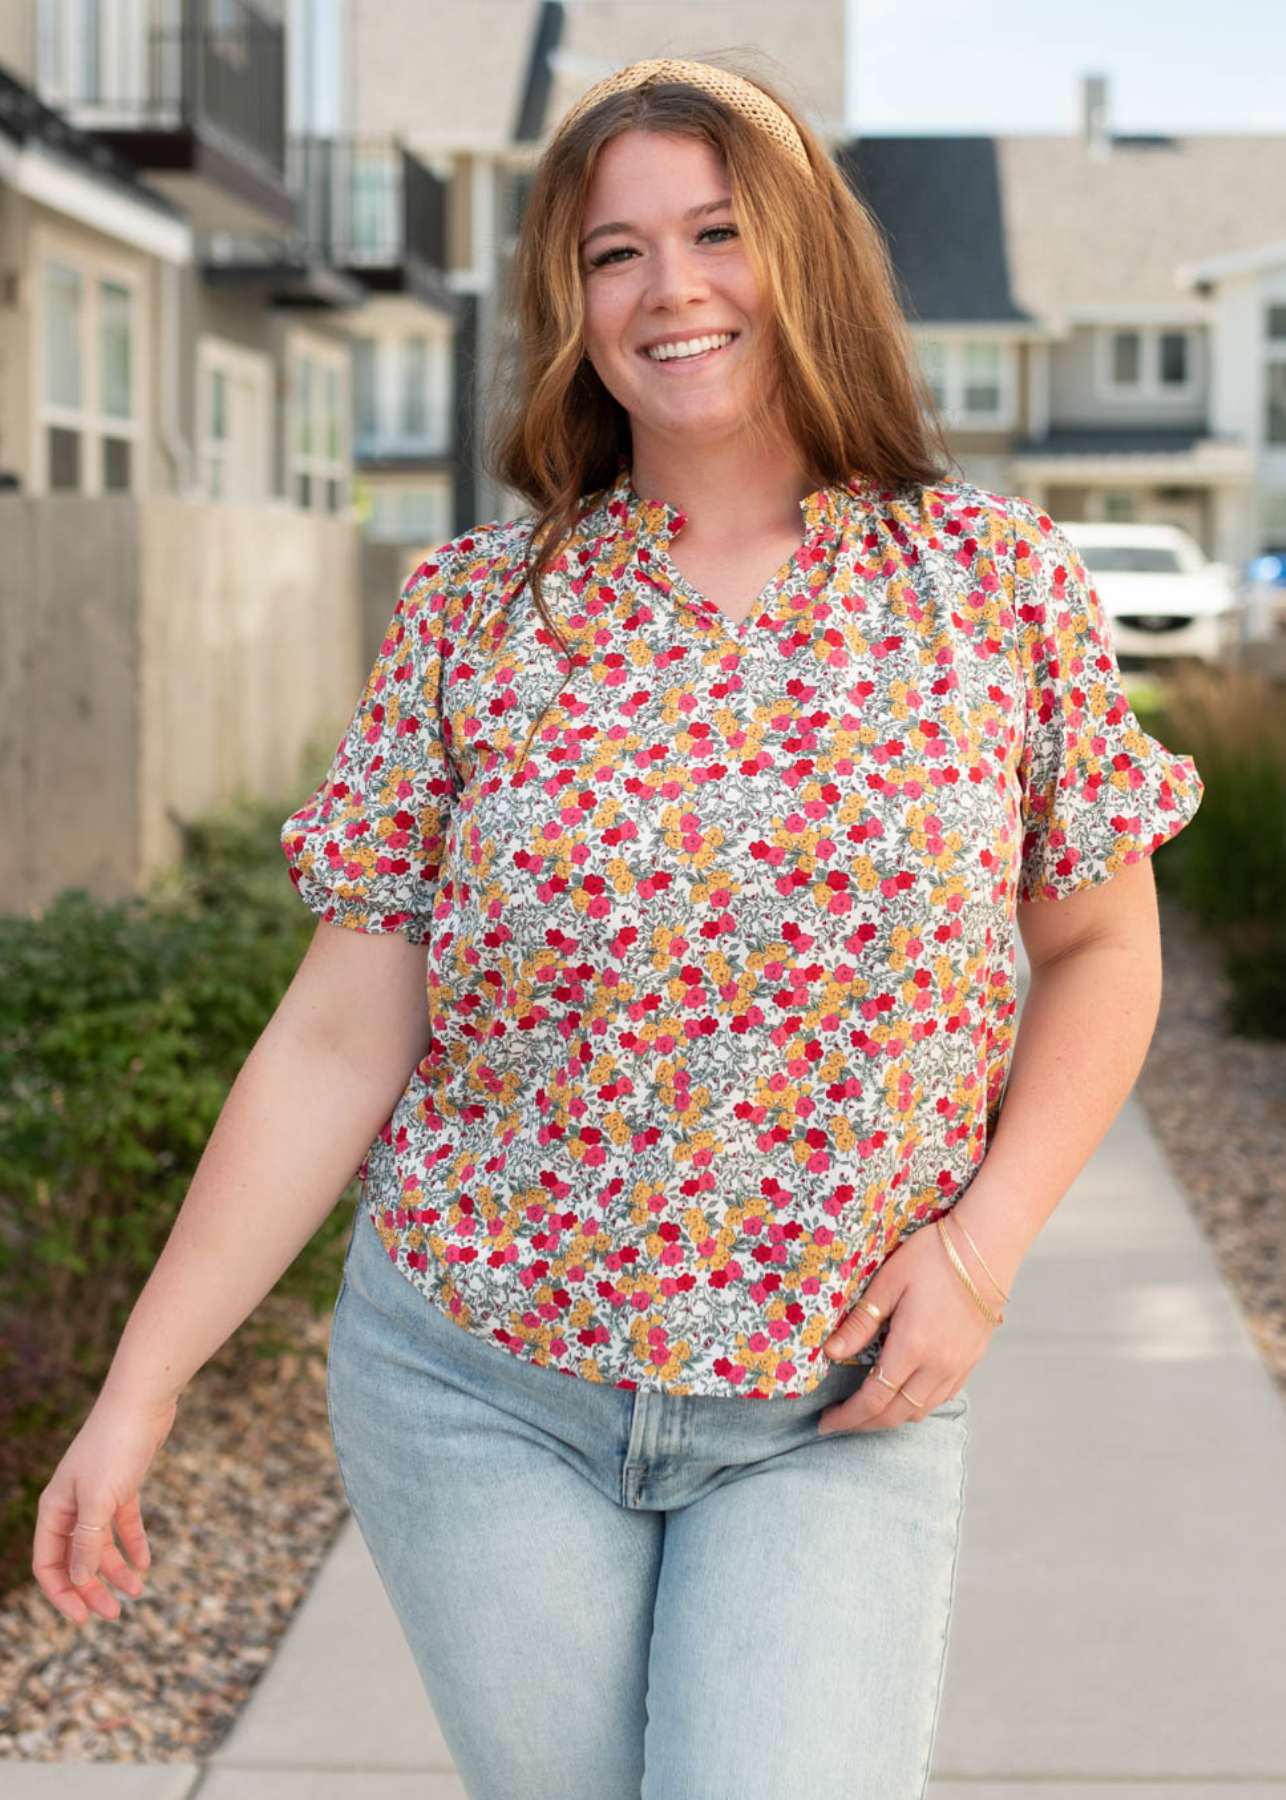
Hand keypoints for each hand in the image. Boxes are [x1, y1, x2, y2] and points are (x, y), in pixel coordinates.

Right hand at [32, 1389, 179, 1624]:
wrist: (142, 1402)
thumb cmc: (115, 1447)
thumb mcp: (100, 1500)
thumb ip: (88, 1542)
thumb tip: (79, 1581)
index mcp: (55, 1510)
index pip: (49, 1564)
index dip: (63, 1595)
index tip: (84, 1619)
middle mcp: (72, 1506)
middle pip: (78, 1559)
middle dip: (94, 1588)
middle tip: (116, 1614)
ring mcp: (98, 1496)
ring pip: (103, 1544)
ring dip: (118, 1569)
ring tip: (138, 1592)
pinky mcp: (123, 1486)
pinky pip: (124, 1524)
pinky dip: (134, 1542)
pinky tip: (146, 1562)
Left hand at [816, 1218, 1000, 1433]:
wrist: (987, 1246)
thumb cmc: (932, 1256)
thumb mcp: (888, 1282)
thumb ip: (861, 1323)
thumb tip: (831, 1353)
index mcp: (913, 1347)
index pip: (874, 1400)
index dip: (847, 1417)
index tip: (824, 1423)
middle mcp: (938, 1366)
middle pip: (896, 1414)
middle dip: (863, 1424)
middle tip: (838, 1422)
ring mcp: (958, 1366)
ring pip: (920, 1410)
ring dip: (890, 1417)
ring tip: (865, 1409)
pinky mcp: (971, 1360)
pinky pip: (940, 1397)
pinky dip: (916, 1404)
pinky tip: (901, 1392)